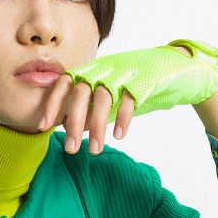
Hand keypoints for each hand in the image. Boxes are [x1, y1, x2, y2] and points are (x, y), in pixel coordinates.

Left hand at [38, 39, 217, 154]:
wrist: (174, 67)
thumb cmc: (136, 83)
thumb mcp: (109, 91)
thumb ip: (90, 104)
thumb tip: (67, 124)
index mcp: (92, 69)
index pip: (65, 82)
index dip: (53, 103)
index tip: (43, 126)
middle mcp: (104, 67)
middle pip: (81, 92)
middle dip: (75, 122)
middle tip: (71, 149)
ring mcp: (124, 71)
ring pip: (103, 98)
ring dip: (97, 126)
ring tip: (94, 150)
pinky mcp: (145, 78)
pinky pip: (130, 99)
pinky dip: (123, 118)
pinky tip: (119, 136)